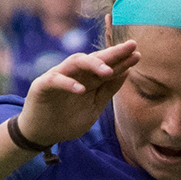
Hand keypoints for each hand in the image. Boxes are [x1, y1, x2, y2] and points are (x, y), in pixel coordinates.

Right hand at [19, 41, 138, 148]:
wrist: (42, 132)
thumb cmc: (68, 118)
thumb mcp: (94, 106)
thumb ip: (108, 90)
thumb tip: (126, 71)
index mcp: (88, 79)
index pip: (107, 66)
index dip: (122, 60)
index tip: (137, 54)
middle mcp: (75, 74)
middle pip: (94, 59)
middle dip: (112, 53)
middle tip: (130, 47)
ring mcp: (58, 77)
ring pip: (75, 62)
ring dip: (92, 64)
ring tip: (108, 71)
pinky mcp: (42, 85)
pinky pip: (56, 80)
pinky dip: (68, 84)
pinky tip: (80, 89)